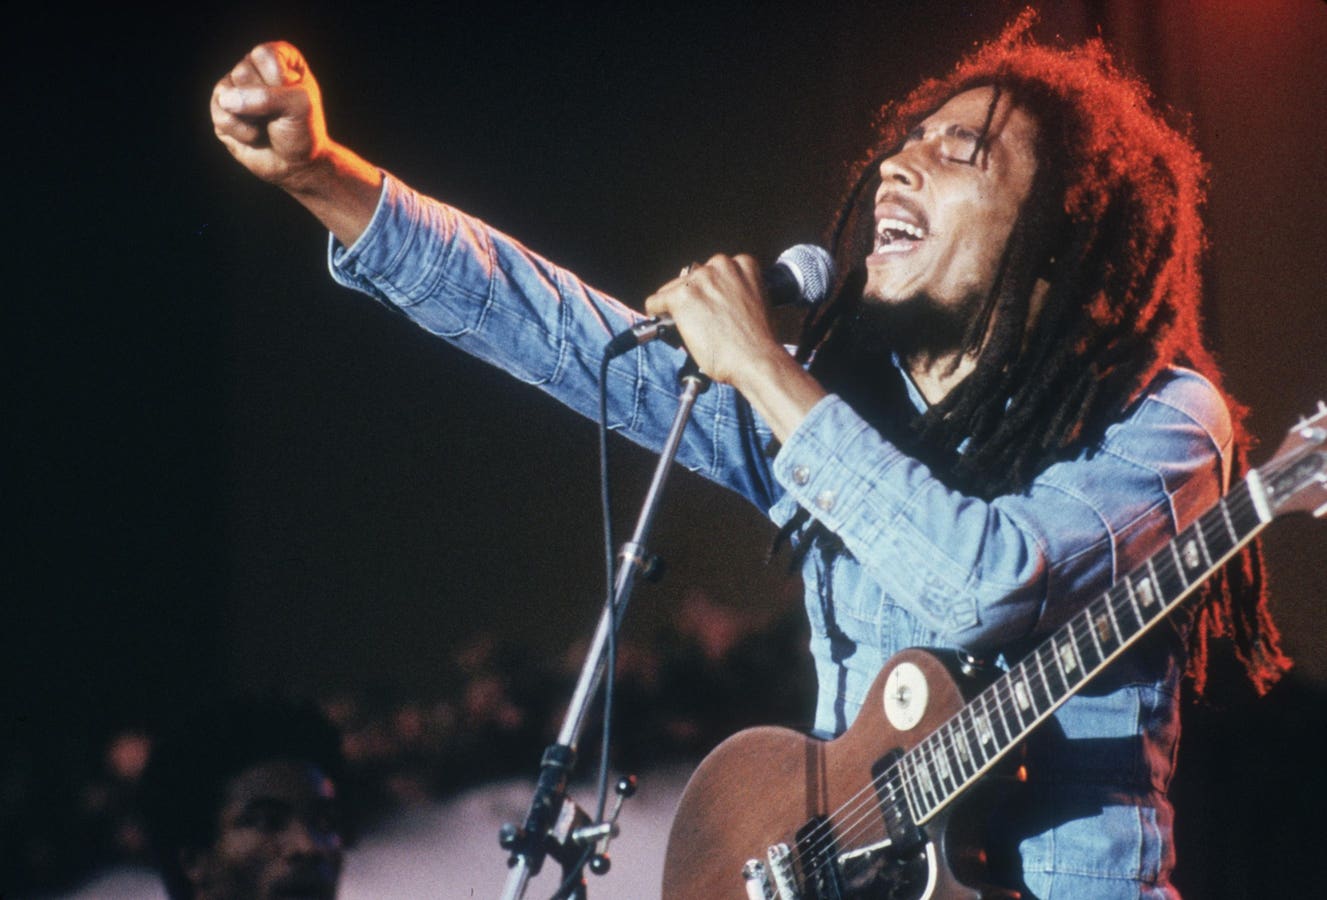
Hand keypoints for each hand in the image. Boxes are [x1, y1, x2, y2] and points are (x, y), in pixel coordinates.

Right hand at [210, 41, 328, 190]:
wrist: (297, 165)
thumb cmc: (303, 130)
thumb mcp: (300, 106)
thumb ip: (268, 96)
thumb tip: (227, 101)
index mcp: (278, 58)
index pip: (264, 55)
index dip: (278, 80)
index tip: (293, 94)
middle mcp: (253, 68)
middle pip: (244, 72)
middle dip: (265, 101)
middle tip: (278, 115)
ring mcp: (235, 89)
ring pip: (227, 90)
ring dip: (252, 116)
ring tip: (266, 124)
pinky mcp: (221, 111)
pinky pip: (220, 113)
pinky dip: (241, 130)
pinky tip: (254, 136)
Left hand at [644, 253, 827, 440]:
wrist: (755, 360)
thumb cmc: (758, 341)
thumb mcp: (756, 302)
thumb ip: (737, 292)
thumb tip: (716, 300)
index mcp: (743, 264)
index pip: (715, 270)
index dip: (710, 291)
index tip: (709, 305)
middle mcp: (720, 265)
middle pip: (693, 278)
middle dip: (694, 297)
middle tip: (700, 320)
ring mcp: (700, 280)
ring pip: (673, 289)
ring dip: (677, 306)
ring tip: (689, 327)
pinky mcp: (681, 297)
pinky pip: (655, 302)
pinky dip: (656, 313)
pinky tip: (667, 326)